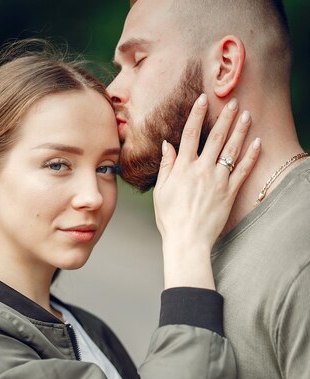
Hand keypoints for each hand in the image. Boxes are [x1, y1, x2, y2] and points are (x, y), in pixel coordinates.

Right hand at [154, 94, 260, 288]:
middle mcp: (201, 170)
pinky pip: (243, 170)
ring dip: (240, 130)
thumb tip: (167, 144)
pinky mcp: (229, 192)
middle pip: (215, 138)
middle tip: (232, 102)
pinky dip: (251, 156)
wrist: (187, 241)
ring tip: (246, 115)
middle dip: (224, 118)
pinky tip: (257, 143)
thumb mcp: (161, 192)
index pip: (190, 135)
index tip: (202, 99)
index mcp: (182, 168)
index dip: (196, 115)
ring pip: (231, 150)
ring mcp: (217, 180)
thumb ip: (166, 166)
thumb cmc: (170, 219)